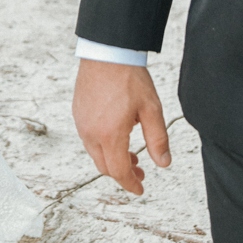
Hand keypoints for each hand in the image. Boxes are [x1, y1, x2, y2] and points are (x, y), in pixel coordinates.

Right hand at [73, 58, 170, 196]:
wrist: (107, 52)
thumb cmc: (129, 77)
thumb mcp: (152, 109)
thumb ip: (158, 139)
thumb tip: (163, 163)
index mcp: (110, 134)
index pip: (119, 171)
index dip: (131, 184)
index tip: (140, 189)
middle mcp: (91, 132)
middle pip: (105, 167)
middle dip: (123, 173)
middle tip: (140, 171)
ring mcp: (81, 123)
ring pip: (96, 154)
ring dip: (112, 159)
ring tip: (131, 153)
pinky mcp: (78, 113)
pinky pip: (89, 139)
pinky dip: (103, 146)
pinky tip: (117, 135)